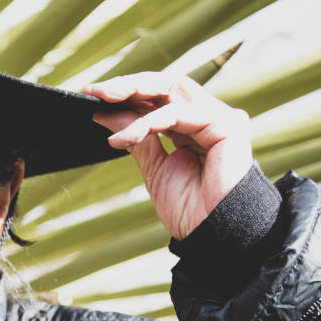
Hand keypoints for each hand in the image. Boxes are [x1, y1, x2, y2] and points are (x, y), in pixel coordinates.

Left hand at [85, 73, 252, 240]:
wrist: (212, 235)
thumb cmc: (190, 209)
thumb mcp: (153, 168)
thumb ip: (136, 138)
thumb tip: (107, 113)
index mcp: (189, 127)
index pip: (158, 97)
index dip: (127, 93)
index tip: (93, 96)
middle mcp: (205, 118)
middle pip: (165, 85)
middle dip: (128, 85)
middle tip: (95, 92)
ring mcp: (218, 118)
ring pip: (171, 89)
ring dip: (133, 93)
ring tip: (103, 105)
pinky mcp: (227, 124)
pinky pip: (178, 113)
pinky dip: (147, 122)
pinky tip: (124, 137)